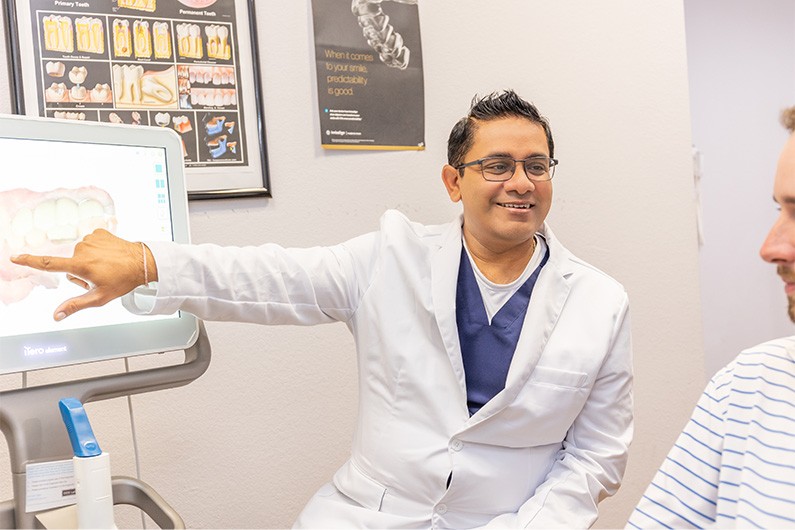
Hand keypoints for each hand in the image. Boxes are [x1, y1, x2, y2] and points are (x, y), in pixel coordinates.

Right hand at [10, 229, 156, 320]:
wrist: (142, 262)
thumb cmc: (122, 281)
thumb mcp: (99, 297)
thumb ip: (75, 305)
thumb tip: (56, 316)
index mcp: (80, 265)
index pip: (49, 264)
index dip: (30, 261)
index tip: (14, 258)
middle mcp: (82, 249)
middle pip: (69, 265)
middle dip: (80, 273)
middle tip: (100, 276)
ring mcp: (90, 238)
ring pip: (79, 255)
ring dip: (89, 262)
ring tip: (106, 266)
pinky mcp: (98, 232)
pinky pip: (89, 245)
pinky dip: (97, 251)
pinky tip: (109, 255)